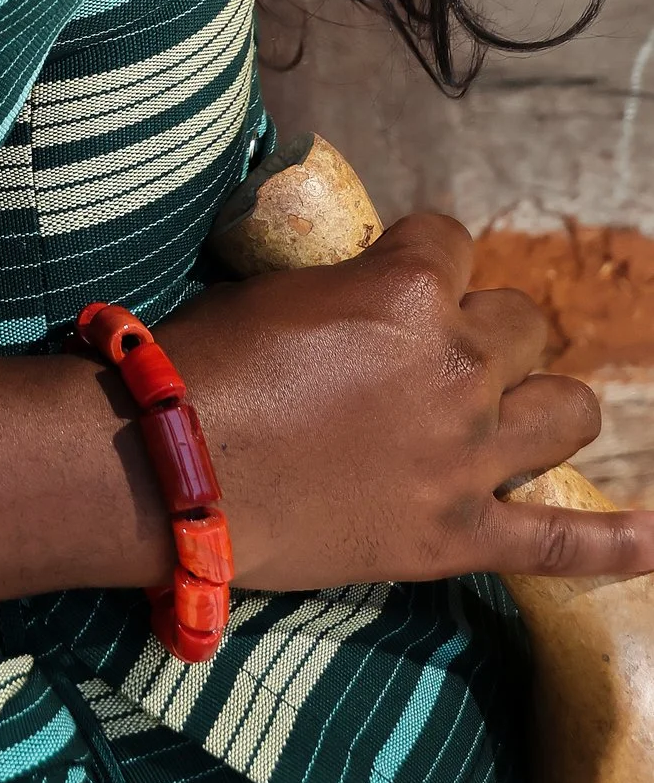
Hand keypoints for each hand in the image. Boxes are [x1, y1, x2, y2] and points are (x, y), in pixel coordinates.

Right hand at [170, 212, 653, 589]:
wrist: (173, 472)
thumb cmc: (202, 365)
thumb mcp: (273, 291)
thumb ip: (339, 290)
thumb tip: (350, 296)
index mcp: (407, 292)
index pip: (452, 238)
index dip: (424, 253)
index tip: (398, 270)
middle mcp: (457, 366)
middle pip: (523, 321)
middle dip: (488, 327)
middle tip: (436, 352)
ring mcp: (467, 456)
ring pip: (567, 409)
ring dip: (544, 401)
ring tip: (515, 410)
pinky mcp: (459, 535)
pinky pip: (563, 542)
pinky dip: (620, 544)